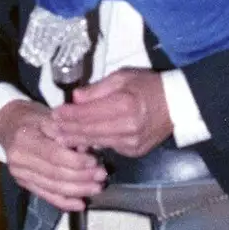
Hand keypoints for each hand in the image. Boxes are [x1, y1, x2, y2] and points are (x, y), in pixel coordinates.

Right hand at [0, 100, 105, 211]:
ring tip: (96, 187)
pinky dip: (65, 202)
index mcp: (25, 138)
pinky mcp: (24, 184)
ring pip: (52, 187)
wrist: (9, 125)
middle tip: (101, 175)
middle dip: (81, 177)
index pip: (53, 154)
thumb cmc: (33, 119)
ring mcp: (20, 174)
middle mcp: (19, 159)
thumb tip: (88, 147)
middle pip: (54, 173)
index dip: (75, 161)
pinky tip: (80, 203)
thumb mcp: (48, 116)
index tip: (94, 161)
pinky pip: (46, 195)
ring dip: (77, 190)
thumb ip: (66, 131)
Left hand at [49, 69, 172, 157]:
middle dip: (68, 130)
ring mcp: (132, 143)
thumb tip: (75, 98)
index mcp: (124, 105)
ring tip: (60, 138)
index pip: (88, 113)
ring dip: (77, 140)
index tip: (54, 114)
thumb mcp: (123, 77)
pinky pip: (109, 147)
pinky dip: (94, 145)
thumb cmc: (148, 86)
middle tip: (51, 129)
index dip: (69, 115)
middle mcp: (127, 127)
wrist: (177, 105)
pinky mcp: (134, 152)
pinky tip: (81, 143)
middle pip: (90, 131)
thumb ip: (97, 89)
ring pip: (97, 142)